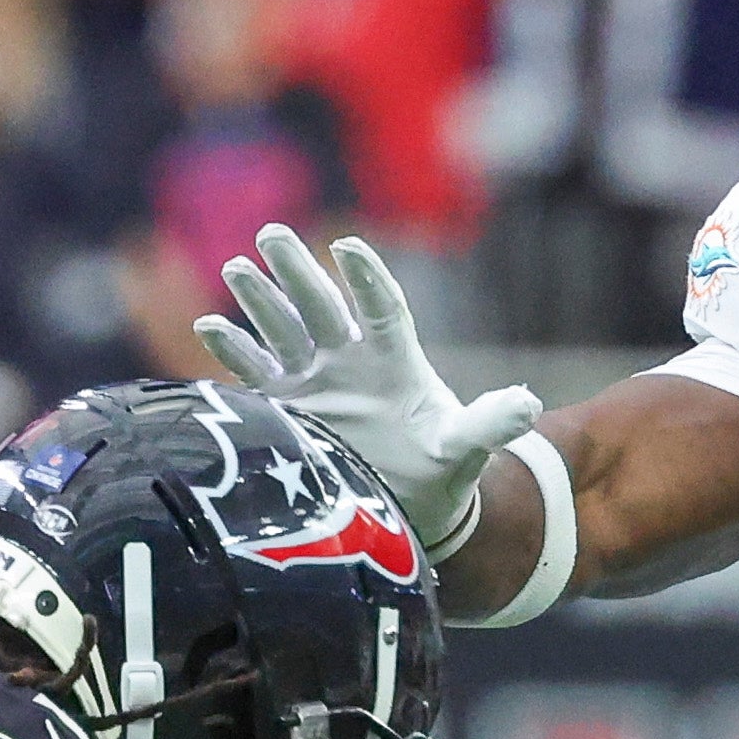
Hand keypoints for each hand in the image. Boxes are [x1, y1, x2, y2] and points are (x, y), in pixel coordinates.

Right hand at [191, 225, 541, 546]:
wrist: (406, 504)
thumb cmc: (440, 468)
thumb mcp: (465, 445)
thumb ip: (489, 423)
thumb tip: (529, 406)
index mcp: (395, 357)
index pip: (380, 307)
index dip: (366, 280)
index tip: (348, 248)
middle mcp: (350, 358)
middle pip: (321, 304)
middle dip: (297, 271)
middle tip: (272, 235)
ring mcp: (315, 379)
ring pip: (283, 329)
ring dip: (261, 301)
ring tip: (238, 268)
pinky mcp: (287, 407)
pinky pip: (255, 372)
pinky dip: (233, 351)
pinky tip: (210, 325)